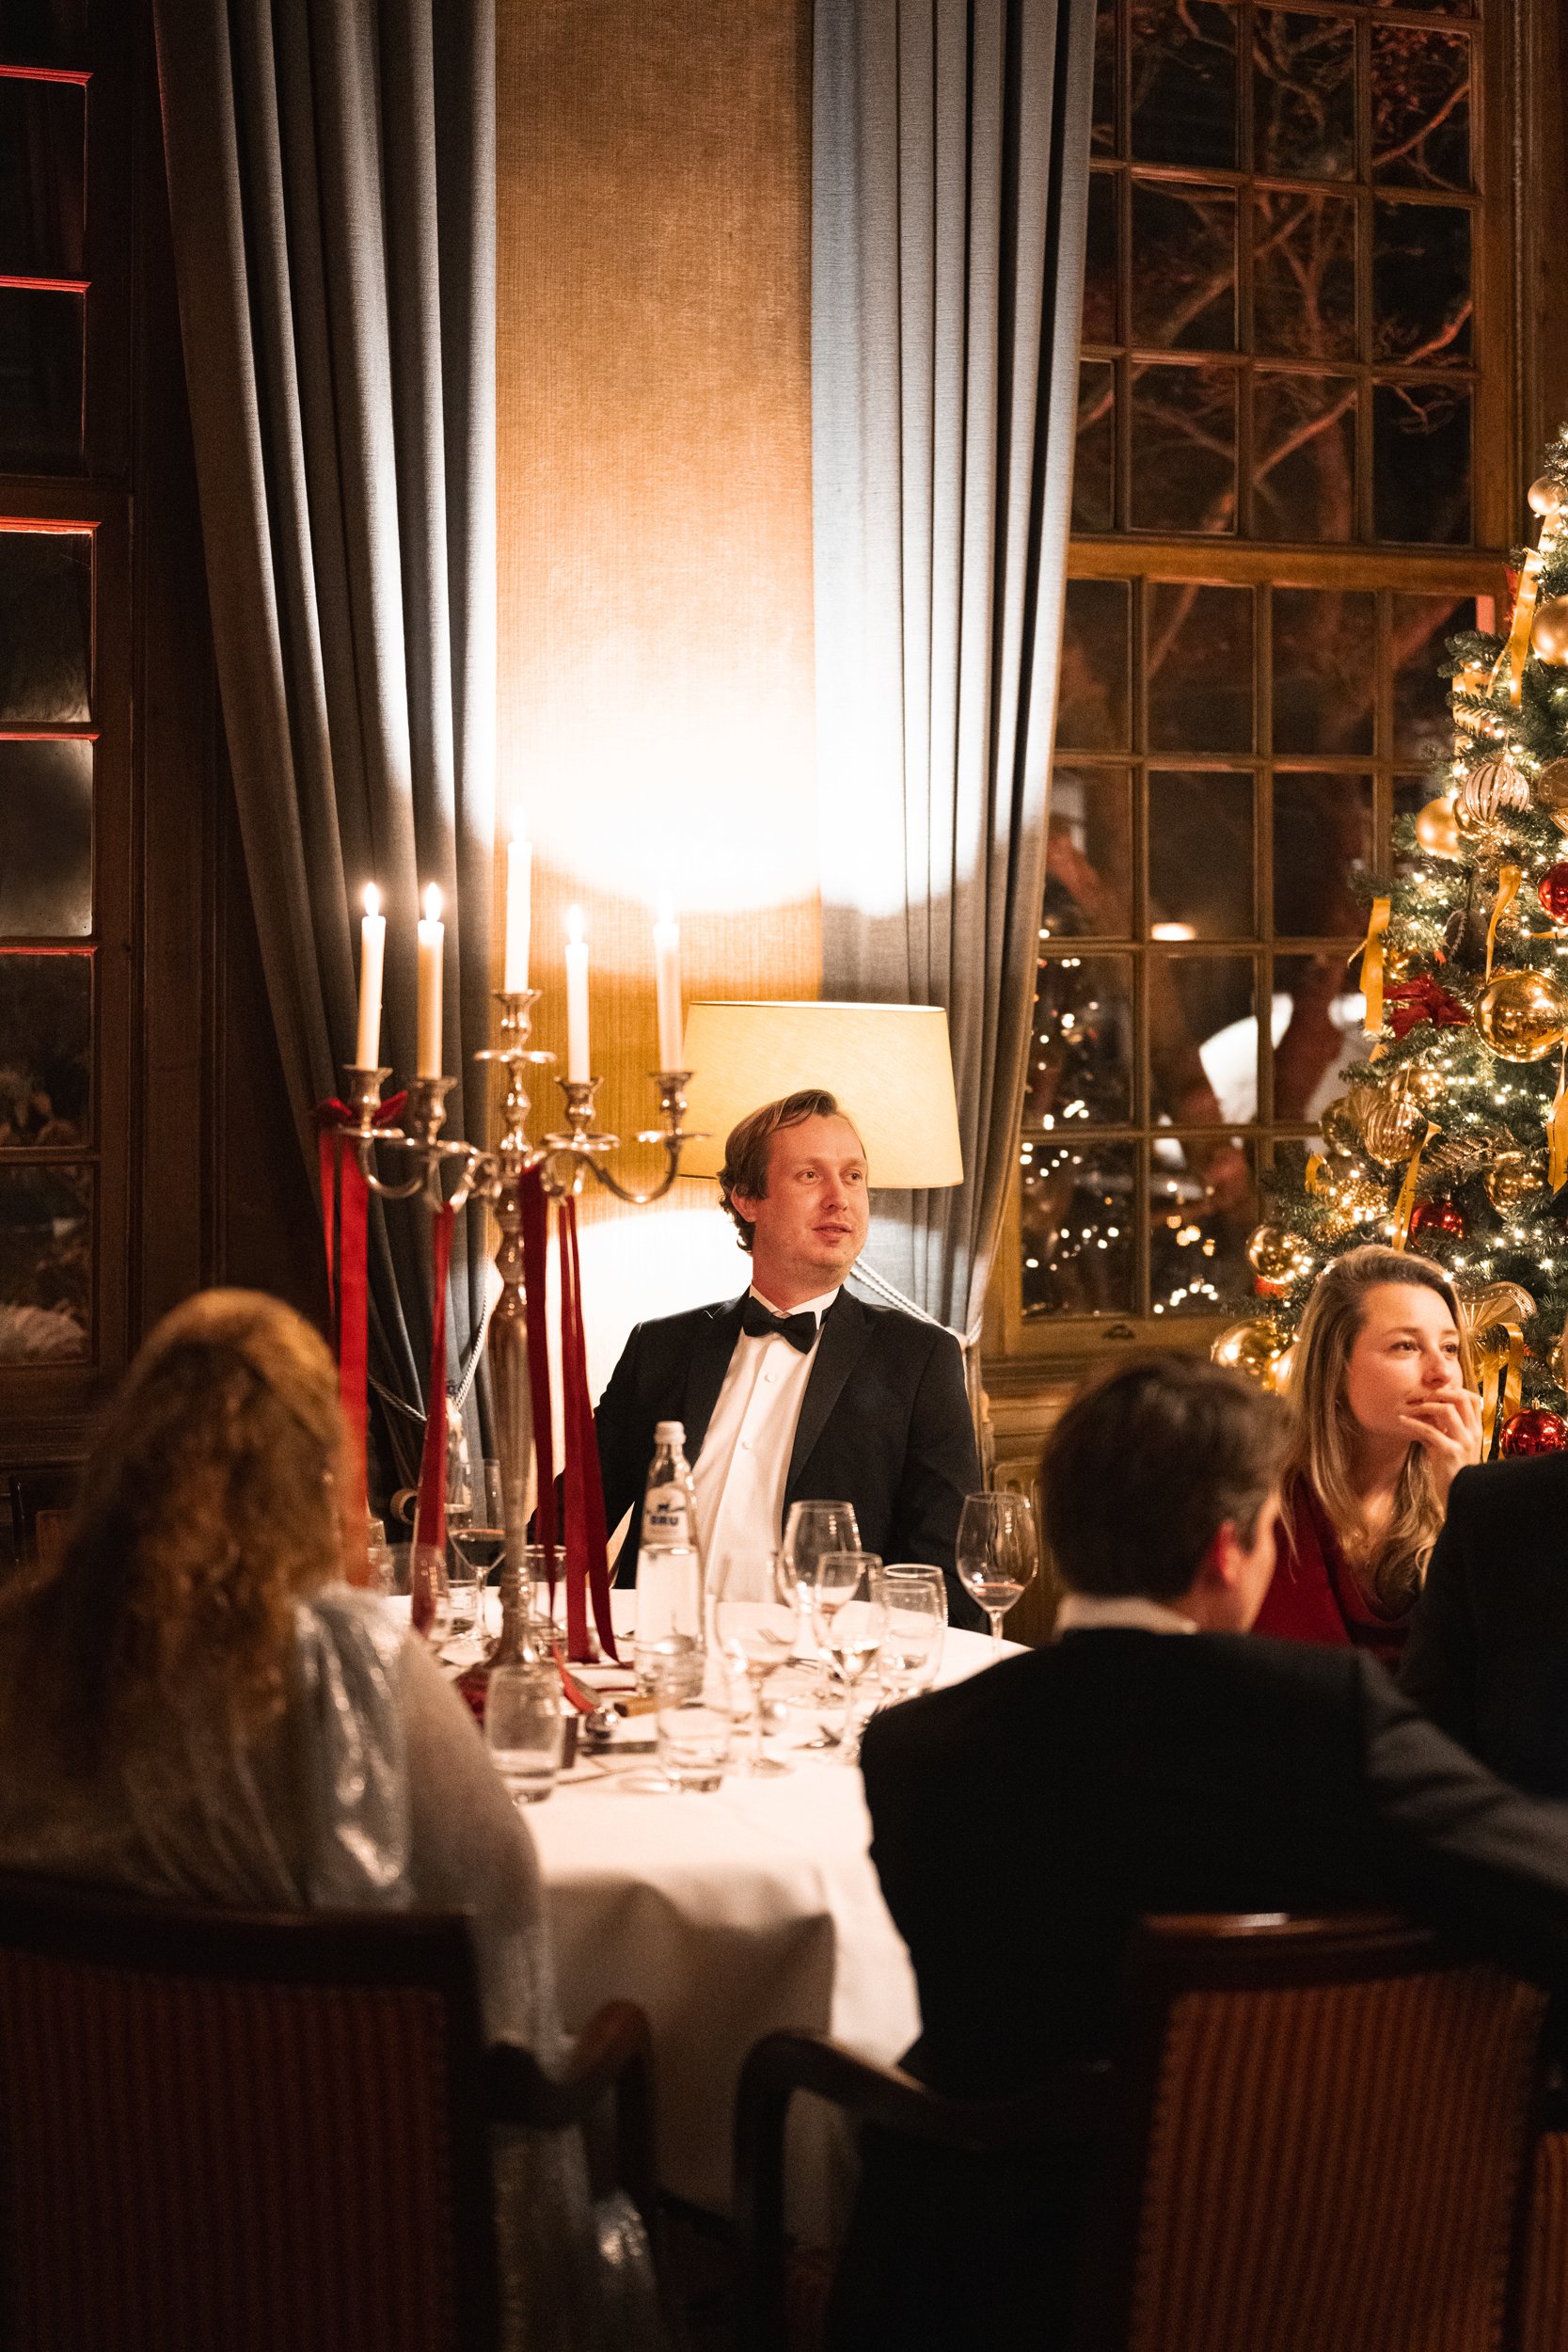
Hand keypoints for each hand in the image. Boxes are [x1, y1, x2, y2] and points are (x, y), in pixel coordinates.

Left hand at [1397, 1384, 1483, 1502]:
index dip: (1454, 1390)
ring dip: (1425, 1406)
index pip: (1472, 1399)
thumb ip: (1443, 1430)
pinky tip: (1401, 1420)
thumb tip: (1425, 1414)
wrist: (1459, 1496)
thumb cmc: (1454, 1472)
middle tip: (1422, 1398)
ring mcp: (1462, 1442)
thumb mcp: (1452, 1447)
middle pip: (1461, 1398)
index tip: (1437, 1393)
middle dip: (1439, 1393)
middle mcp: (1472, 1434)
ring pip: (1446, 1409)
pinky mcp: (1449, 1452)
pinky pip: (1429, 1430)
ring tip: (1411, 1409)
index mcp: (1476, 1431)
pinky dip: (1412, 1422)